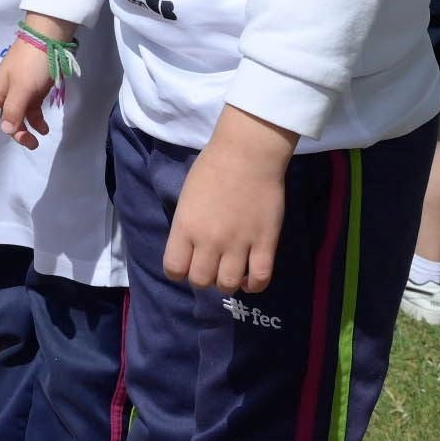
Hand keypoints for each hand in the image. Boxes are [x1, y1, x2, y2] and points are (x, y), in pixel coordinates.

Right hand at [0, 29, 61, 150]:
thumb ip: (13, 110)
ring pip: (16, 119)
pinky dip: (36, 123)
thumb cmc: (32, 62)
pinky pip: (30, 113)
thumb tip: (5, 130)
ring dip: (24, 132)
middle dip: (4, 134)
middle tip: (19, 145)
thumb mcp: (22, 87)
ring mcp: (19, 94)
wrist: (50, 40)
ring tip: (36, 142)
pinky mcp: (33, 93)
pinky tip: (45, 129)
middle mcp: (4, 95)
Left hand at [165, 107, 297, 290]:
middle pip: (201, 281)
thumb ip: (186, 227)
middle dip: (203, 278)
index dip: (178, 272)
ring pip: (228, 285)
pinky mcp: (265, 243)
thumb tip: (190, 249)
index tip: (186, 264)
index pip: (174, 269)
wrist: (247, 155)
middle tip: (211, 266)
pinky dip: (254, 285)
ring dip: (227, 283)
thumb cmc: (212, 169)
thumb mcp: (186, 199)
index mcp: (185, 228)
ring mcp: (238, 244)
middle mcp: (209, 241)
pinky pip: (261, 279)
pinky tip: (251, 278)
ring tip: (231, 271)